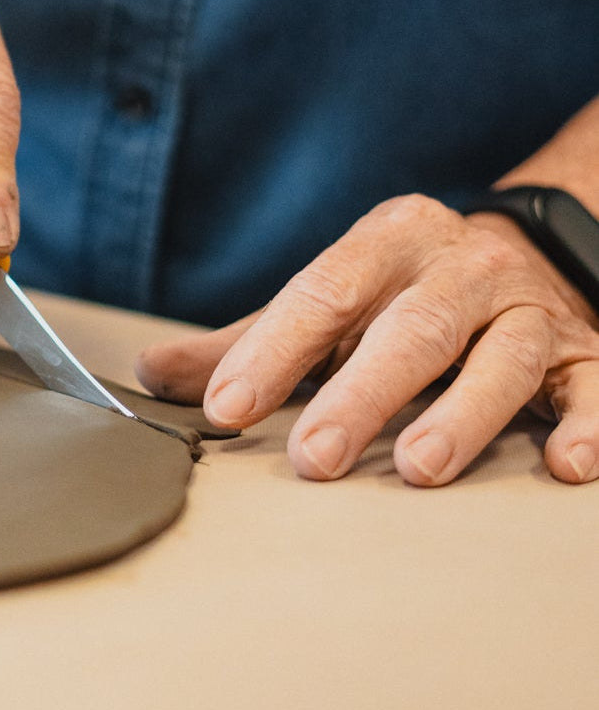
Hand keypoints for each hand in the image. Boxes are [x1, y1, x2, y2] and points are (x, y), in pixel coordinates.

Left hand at [135, 193, 598, 485]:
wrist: (531, 251)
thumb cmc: (405, 290)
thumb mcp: (331, 298)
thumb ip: (249, 340)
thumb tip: (154, 374)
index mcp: (386, 240)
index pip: (321, 293)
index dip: (272, 351)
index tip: (226, 408)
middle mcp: (459, 265)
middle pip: (407, 329)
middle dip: (358, 394)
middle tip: (314, 458)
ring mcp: (526, 307)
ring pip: (498, 358)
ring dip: (460, 415)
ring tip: (419, 469)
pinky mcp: (586, 351)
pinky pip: (594, 387)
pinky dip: (587, 425)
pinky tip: (564, 464)